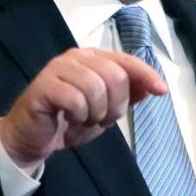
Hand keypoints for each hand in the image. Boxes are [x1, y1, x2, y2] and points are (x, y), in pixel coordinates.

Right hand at [0, 48, 166, 169]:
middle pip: (114, 75)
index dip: (146, 75)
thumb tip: (154, 86)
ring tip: (84, 120)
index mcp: (92, 58)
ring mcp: (58, 68)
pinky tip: (69, 119)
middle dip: (115, 105)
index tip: (161, 91)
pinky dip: (78, 115)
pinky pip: (75, 99)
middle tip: (101, 119)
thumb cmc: (69, 121)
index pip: (126, 61)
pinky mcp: (43, 85)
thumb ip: (128, 96)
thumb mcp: (106, 111)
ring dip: (95, 113)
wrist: (33, 138)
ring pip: (95, 87)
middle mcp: (76, 57)